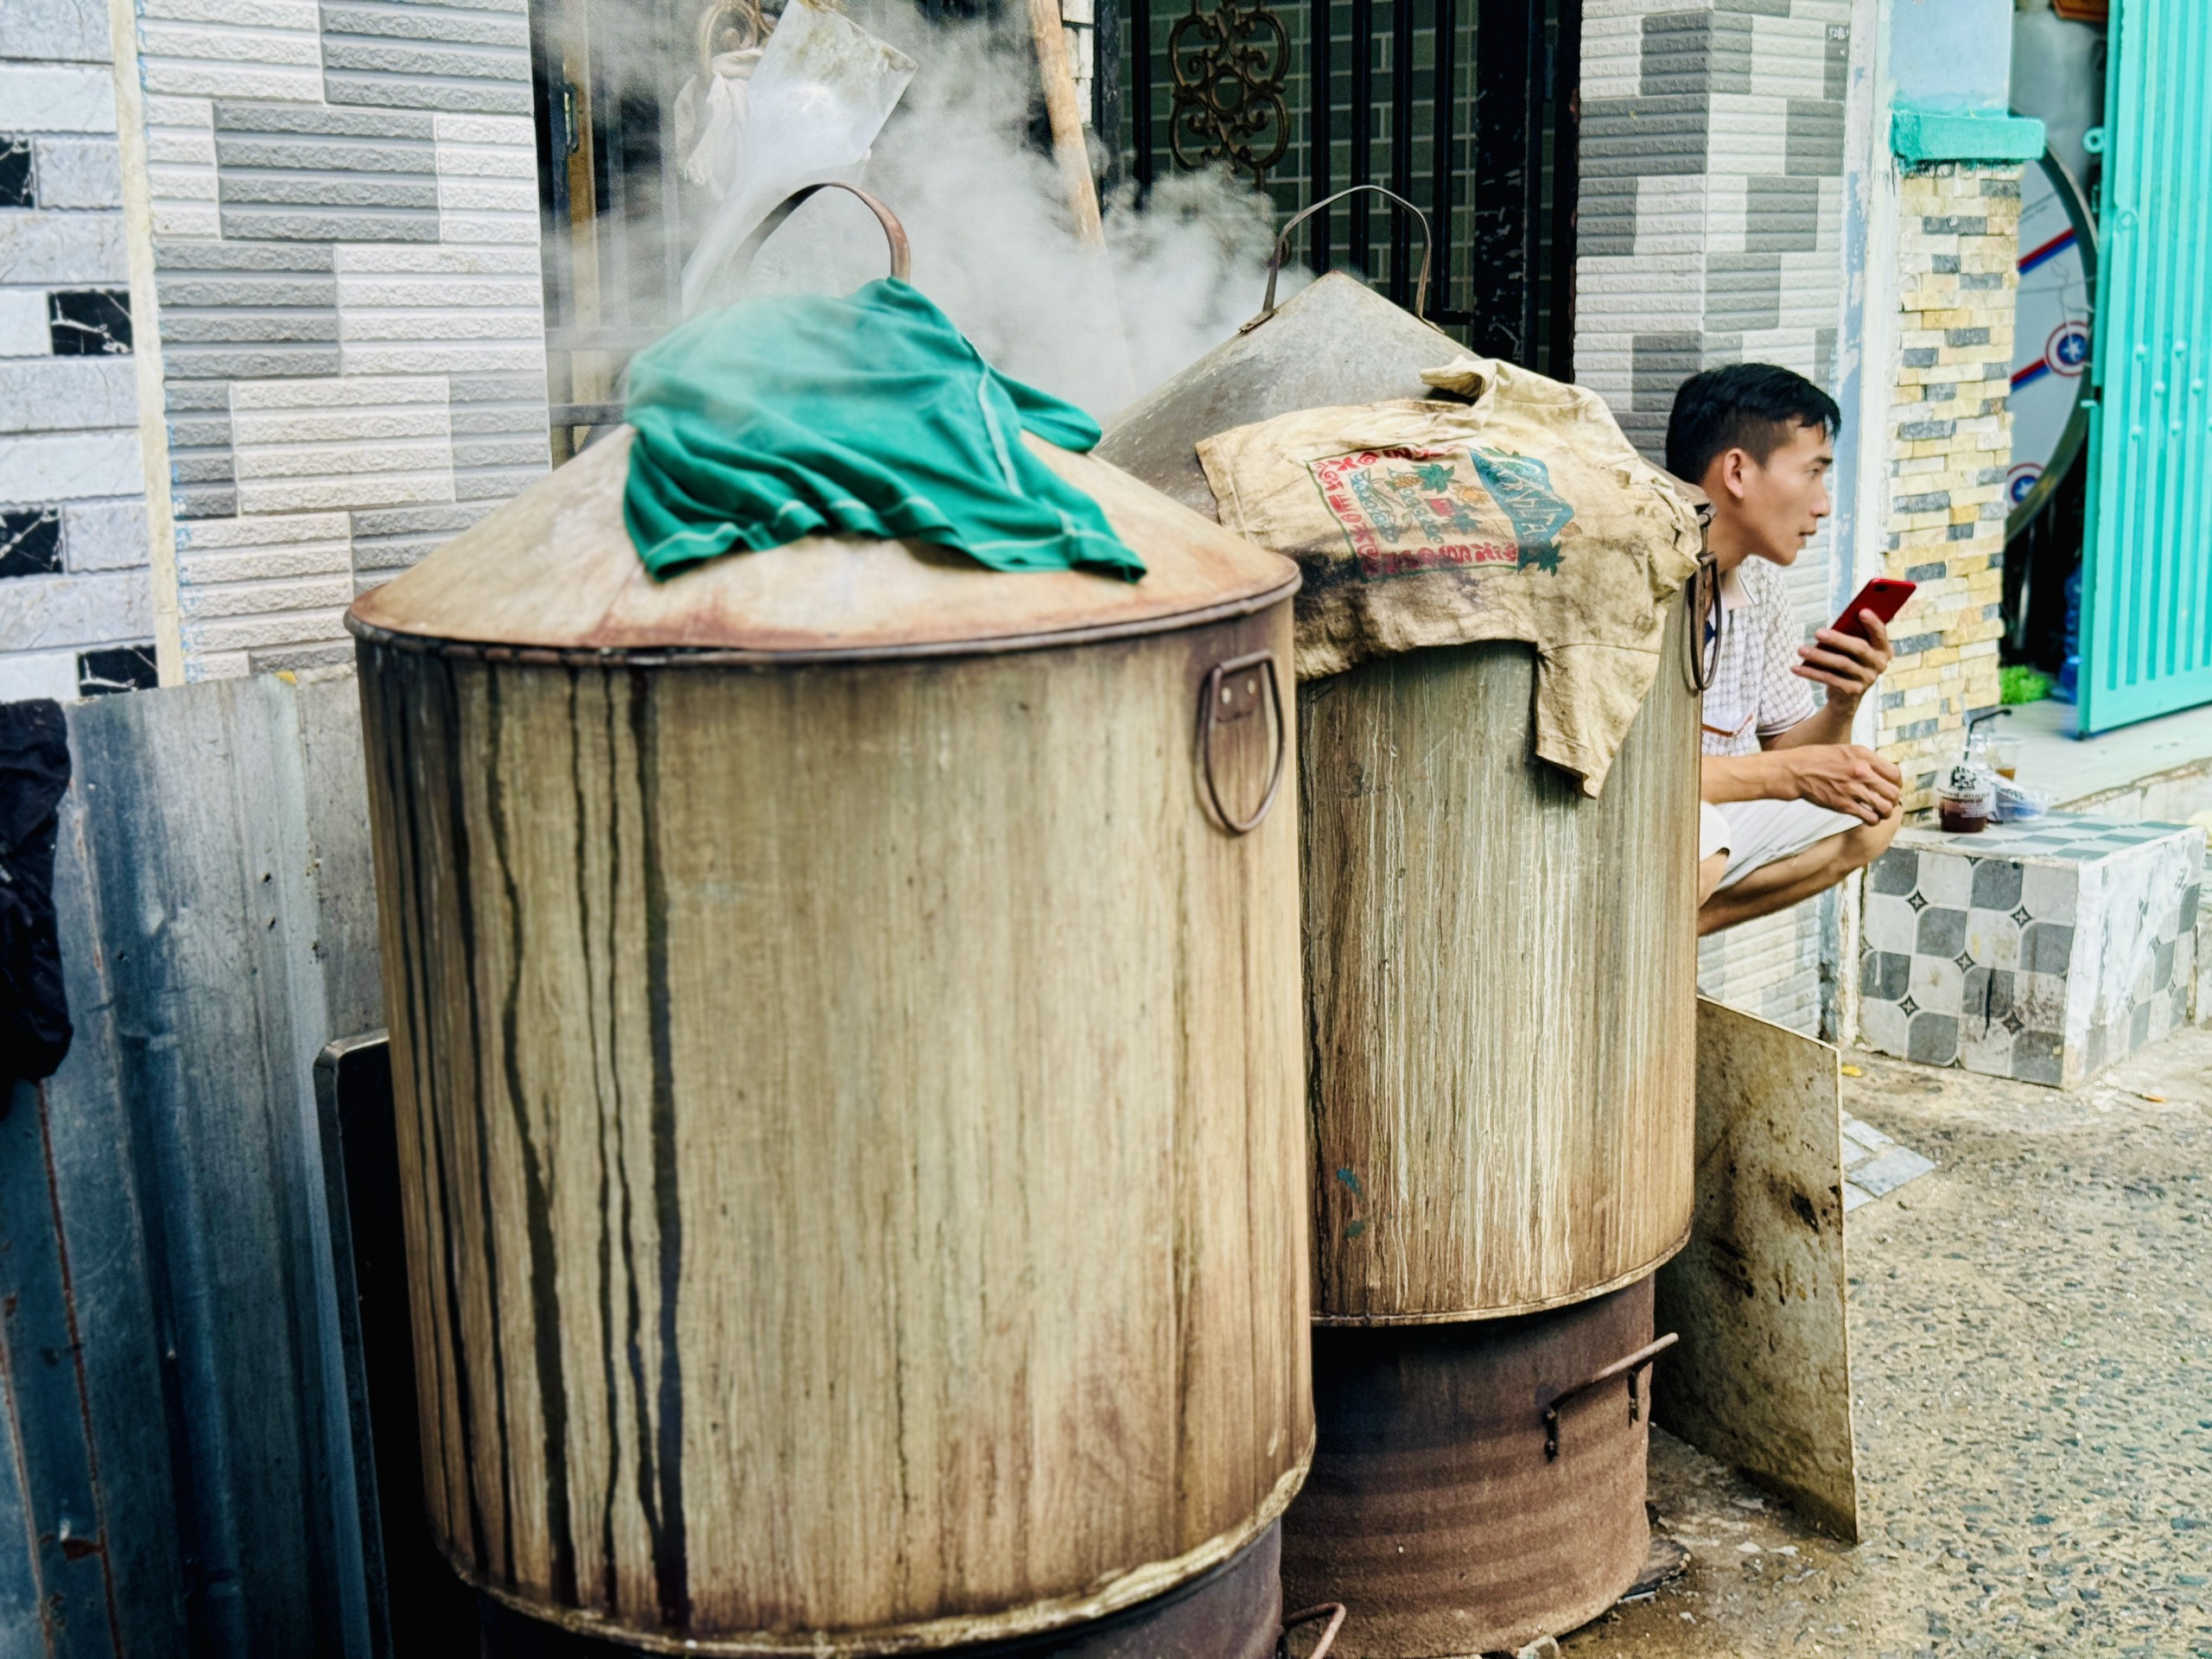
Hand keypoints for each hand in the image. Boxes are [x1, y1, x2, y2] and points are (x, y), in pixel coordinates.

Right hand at [1787, 744, 1901, 823]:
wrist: (1795, 771)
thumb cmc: (1816, 759)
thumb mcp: (1845, 750)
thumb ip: (1864, 760)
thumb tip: (1879, 770)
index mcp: (1863, 755)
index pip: (1895, 773)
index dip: (1897, 783)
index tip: (1893, 787)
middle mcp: (1862, 772)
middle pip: (1893, 792)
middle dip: (1893, 799)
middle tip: (1887, 801)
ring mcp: (1853, 789)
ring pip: (1885, 807)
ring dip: (1885, 812)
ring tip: (1880, 812)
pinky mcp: (1844, 805)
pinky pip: (1869, 817)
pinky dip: (1873, 820)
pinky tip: (1869, 818)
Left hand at [1794, 610, 1893, 704]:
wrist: (1846, 697)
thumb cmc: (1848, 662)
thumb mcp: (1852, 650)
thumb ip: (1850, 636)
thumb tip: (1831, 625)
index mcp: (1883, 649)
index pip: (1881, 634)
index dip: (1873, 623)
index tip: (1862, 611)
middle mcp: (1879, 664)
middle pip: (1859, 648)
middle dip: (1837, 639)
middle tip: (1817, 632)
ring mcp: (1867, 679)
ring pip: (1841, 664)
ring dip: (1819, 656)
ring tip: (1801, 650)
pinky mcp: (1853, 691)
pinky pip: (1829, 679)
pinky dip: (1811, 673)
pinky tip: (1796, 668)